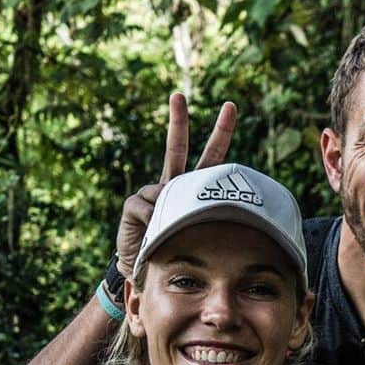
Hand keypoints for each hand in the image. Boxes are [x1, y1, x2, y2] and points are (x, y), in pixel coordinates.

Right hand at [115, 92, 237, 275]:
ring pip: (155, 179)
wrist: (147, 269)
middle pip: (175, 148)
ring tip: (167, 217)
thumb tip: (198, 204)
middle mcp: (172, 185)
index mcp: (194, 189)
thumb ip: (206, 218)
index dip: (220, 133)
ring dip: (162, 192)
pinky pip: (147, 205)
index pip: (211, 158)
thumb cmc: (180, 250)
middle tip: (177, 94)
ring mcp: (151, 193)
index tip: (230, 106)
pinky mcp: (134, 205)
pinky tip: (152, 230)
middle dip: (177, 121)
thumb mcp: (201, 235)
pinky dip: (154, 218)